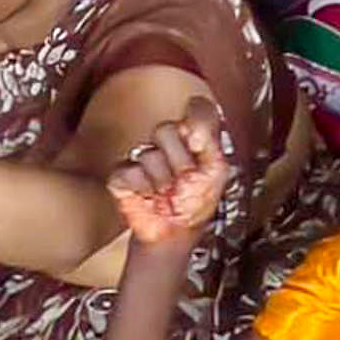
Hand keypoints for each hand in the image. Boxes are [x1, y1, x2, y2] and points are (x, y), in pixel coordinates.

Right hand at [105, 112, 232, 248]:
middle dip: (180, 162)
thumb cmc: (197, 201)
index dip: (196, 123)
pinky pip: (128, 172)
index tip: (199, 145)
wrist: (176, 231)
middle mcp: (166, 141)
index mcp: (191, 135)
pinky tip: (150, 197)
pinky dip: (143, 189)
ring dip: (163, 181)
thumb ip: (211, 142)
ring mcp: (141, 157)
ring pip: (148, 154)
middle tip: (185, 180)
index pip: (196, 108)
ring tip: (169, 193)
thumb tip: (194, 128)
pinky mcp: (121, 176)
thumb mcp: (217, 172)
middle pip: (166, 129)